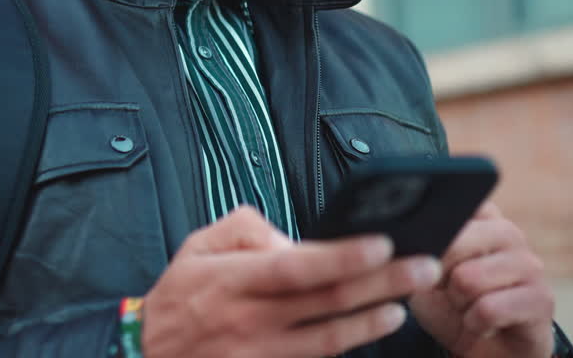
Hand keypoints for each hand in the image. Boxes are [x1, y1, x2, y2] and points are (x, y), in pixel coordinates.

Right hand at [141, 207, 442, 357]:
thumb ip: (246, 228)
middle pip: (326, 302)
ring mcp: (259, 354)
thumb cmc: (181, 294)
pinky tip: (372, 328)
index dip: (343, 256)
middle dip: (382, 283)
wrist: (147, 354)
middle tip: (425, 268)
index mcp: (232, 278)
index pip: (297, 266)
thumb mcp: (199, 245)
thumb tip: (294, 241)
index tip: (384, 242)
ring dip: (372, 322)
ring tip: (404, 305)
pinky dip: (346, 346)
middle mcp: (250, 318)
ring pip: (328, 340)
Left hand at [409, 202, 555, 357]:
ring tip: (467, 306)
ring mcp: (529, 264)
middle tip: (447, 290)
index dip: (431, 239)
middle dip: (439, 276)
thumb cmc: (451, 305)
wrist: (483, 350)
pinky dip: (475, 324)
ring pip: (468, 279)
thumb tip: (405, 235)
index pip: (451, 208)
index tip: (431, 259)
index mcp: (480, 218)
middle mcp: (508, 232)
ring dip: (458, 303)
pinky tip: (483, 324)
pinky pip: (488, 309)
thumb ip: (417, 248)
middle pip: (454, 242)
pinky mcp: (541, 298)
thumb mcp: (423, 273)